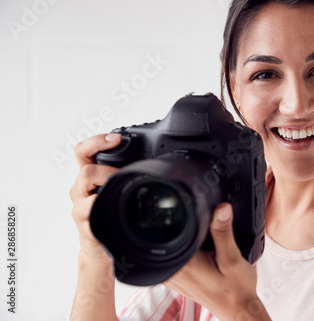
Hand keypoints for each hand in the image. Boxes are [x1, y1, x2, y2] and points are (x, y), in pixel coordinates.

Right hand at [69, 133, 121, 262]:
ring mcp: (80, 208)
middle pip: (86, 171)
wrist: (100, 246)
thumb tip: (160, 163)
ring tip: (120, 194)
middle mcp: (80, 189)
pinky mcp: (86, 225)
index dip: (97, 142)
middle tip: (122, 177)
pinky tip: (111, 211)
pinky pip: (91, 214)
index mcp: (88, 177)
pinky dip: (101, 209)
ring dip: (107, 188)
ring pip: (86, 189)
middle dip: (108, 171)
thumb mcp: (116, 189)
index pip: (83, 152)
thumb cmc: (110, 213)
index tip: (116, 138)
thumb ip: (127, 174)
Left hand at [164, 203, 269, 320]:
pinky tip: (202, 255)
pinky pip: (177, 256)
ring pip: (174, 245)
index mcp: (184, 262)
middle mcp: (174, 270)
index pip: (173, 228)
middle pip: (172, 235)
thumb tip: (221, 208)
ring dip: (189, 241)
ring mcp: (173, 276)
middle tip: (211, 242)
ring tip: (208, 249)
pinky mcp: (177, 279)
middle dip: (190, 229)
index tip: (202, 219)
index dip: (186, 217)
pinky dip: (188, 251)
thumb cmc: (236, 289)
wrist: (238, 310)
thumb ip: (223, 232)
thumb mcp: (232, 258)